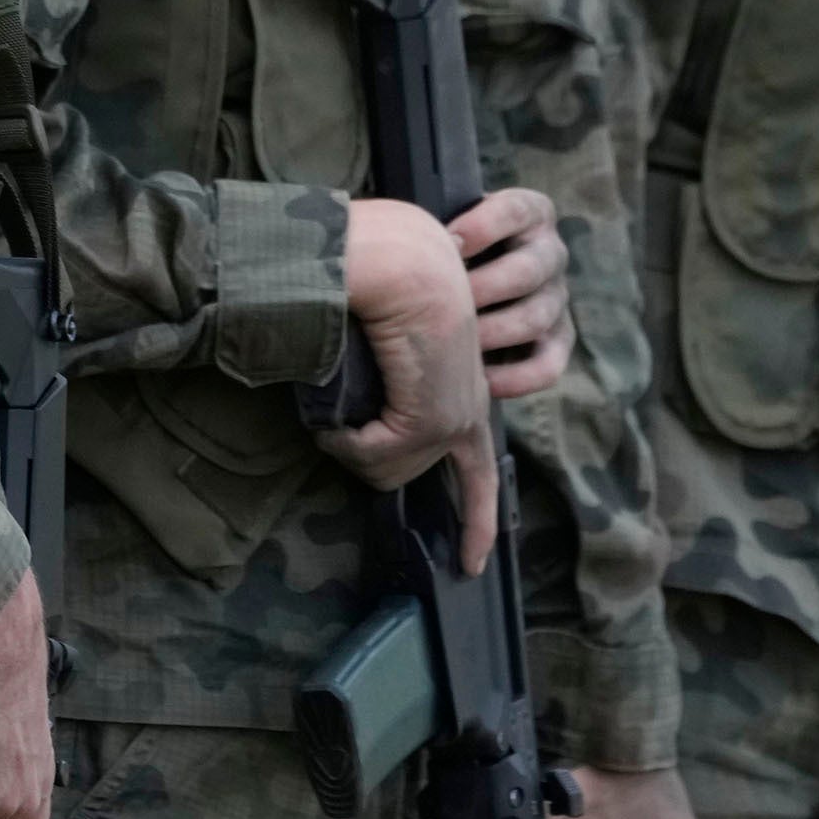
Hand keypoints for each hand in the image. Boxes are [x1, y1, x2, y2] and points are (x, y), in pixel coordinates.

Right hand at [321, 200, 502, 571]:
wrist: (399, 255)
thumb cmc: (390, 283)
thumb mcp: (394, 339)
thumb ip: (390, 377)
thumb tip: (354, 418)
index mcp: (468, 386)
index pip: (481, 472)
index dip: (480, 519)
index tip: (474, 563)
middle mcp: (470, 407)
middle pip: (409, 474)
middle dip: (372, 463)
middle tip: (340, 431)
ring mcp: (456, 416)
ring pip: (387, 469)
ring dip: (351, 443)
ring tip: (337, 399)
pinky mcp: (433, 417)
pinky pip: (373, 455)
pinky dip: (345, 438)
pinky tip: (340, 405)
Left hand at [449, 186, 573, 402]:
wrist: (462, 285)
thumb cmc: (444, 249)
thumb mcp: (444, 227)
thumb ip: (435, 228)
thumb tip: (410, 236)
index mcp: (531, 213)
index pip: (517, 210)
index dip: (483, 226)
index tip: (447, 243)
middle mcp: (551, 253)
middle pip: (527, 270)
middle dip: (481, 289)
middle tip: (442, 304)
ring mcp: (558, 298)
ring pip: (536, 317)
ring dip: (492, 333)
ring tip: (453, 345)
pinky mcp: (559, 340)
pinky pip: (548, 365)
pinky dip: (516, 377)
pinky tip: (481, 381)